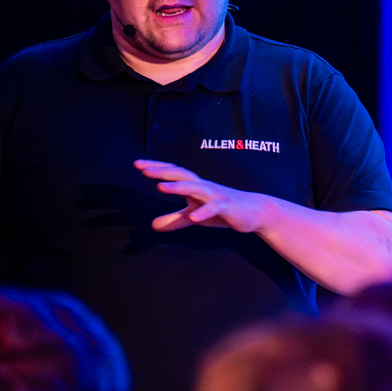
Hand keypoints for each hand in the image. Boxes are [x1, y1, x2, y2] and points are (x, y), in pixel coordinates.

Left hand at [136, 160, 274, 233]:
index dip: (156, 168)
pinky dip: (203, 212)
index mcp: (195, 186)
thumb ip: (175, 219)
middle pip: (181, 175)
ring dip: (178, 188)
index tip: (137, 164)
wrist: (254, 212)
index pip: (173, 173)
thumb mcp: (195, 216)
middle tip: (144, 170)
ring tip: (160, 188)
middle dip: (162, 172)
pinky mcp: (227, 207)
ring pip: (196, 188)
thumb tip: (152, 226)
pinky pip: (214, 208)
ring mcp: (216, 195)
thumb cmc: (223, 210)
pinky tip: (192, 218)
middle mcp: (204, 186)